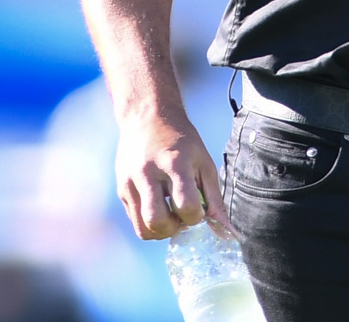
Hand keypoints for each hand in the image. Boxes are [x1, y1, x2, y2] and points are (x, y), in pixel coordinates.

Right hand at [116, 112, 226, 240]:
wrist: (147, 118)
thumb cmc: (181, 141)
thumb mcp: (204, 162)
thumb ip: (214, 198)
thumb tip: (226, 230)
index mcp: (174, 163)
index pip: (186, 205)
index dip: (197, 216)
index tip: (199, 208)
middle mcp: (148, 173)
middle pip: (157, 221)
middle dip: (174, 229)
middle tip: (182, 217)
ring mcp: (130, 182)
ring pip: (142, 228)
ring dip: (161, 231)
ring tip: (170, 215)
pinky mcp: (121, 189)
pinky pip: (135, 221)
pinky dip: (150, 223)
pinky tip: (160, 208)